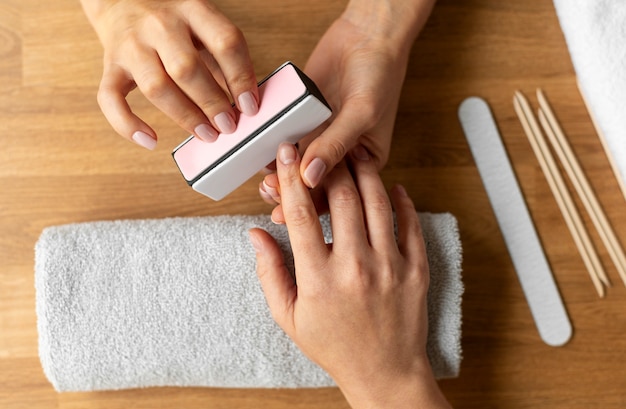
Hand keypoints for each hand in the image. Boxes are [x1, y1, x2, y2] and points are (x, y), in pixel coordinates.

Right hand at [80, 0, 258, 148]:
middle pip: (187, 68)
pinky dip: (128, 124)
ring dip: (185, 116)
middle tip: (228, 125)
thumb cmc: (172, 20)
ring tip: (207, 134)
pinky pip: (111, 98)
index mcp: (192, 10)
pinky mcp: (110, 65)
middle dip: (212, 103)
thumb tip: (244, 103)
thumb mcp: (202, 25)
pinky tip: (150, 140)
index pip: (225, 42)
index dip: (241, 77)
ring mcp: (131, 45)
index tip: (250, 105)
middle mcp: (160, 25)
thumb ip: (221, 58)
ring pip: (156, 86)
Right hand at [249, 143, 450, 408]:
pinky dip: (402, 200)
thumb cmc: (334, 346)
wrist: (385, 373)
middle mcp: (355, 266)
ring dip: (364, 172)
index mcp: (319, 278)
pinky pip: (410, 223)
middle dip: (328, 163)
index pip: (301, 214)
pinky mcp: (416, 269)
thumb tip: (255, 234)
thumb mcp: (290, 316)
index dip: (289, 177)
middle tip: (322, 143)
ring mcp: (390, 266)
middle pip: (341, 197)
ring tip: (355, 154)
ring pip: (377, 202)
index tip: (284, 152)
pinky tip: (392, 186)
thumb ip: (270, 272)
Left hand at [259, 0, 434, 205]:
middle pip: (312, 181)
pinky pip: (284, 134)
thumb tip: (308, 176)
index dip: (312, 203)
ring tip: (264, 177)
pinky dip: (272, 143)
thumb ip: (334, 145)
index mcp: (363, 163)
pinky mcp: (302, 117)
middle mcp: (339, 153)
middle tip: (271, 191)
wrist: (368, 33)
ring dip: (279, 171)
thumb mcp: (362, 113)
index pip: (337, 192)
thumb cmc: (380, 75)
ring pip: (295, 162)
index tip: (287, 211)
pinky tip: (260, 149)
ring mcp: (318, 136)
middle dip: (291, 191)